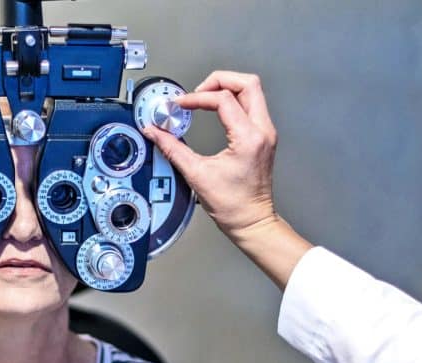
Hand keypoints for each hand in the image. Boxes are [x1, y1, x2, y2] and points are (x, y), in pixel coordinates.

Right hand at [142, 71, 278, 243]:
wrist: (252, 221)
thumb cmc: (233, 205)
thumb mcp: (196, 174)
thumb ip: (173, 148)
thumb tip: (155, 132)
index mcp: (248, 138)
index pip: (223, 99)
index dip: (197, 98)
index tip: (181, 105)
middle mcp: (262, 131)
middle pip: (247, 83)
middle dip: (218, 81)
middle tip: (196, 92)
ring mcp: (266, 133)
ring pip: (252, 91)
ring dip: (226, 89)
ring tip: (203, 99)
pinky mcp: (263, 137)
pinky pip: (251, 105)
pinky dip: (232, 101)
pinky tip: (214, 110)